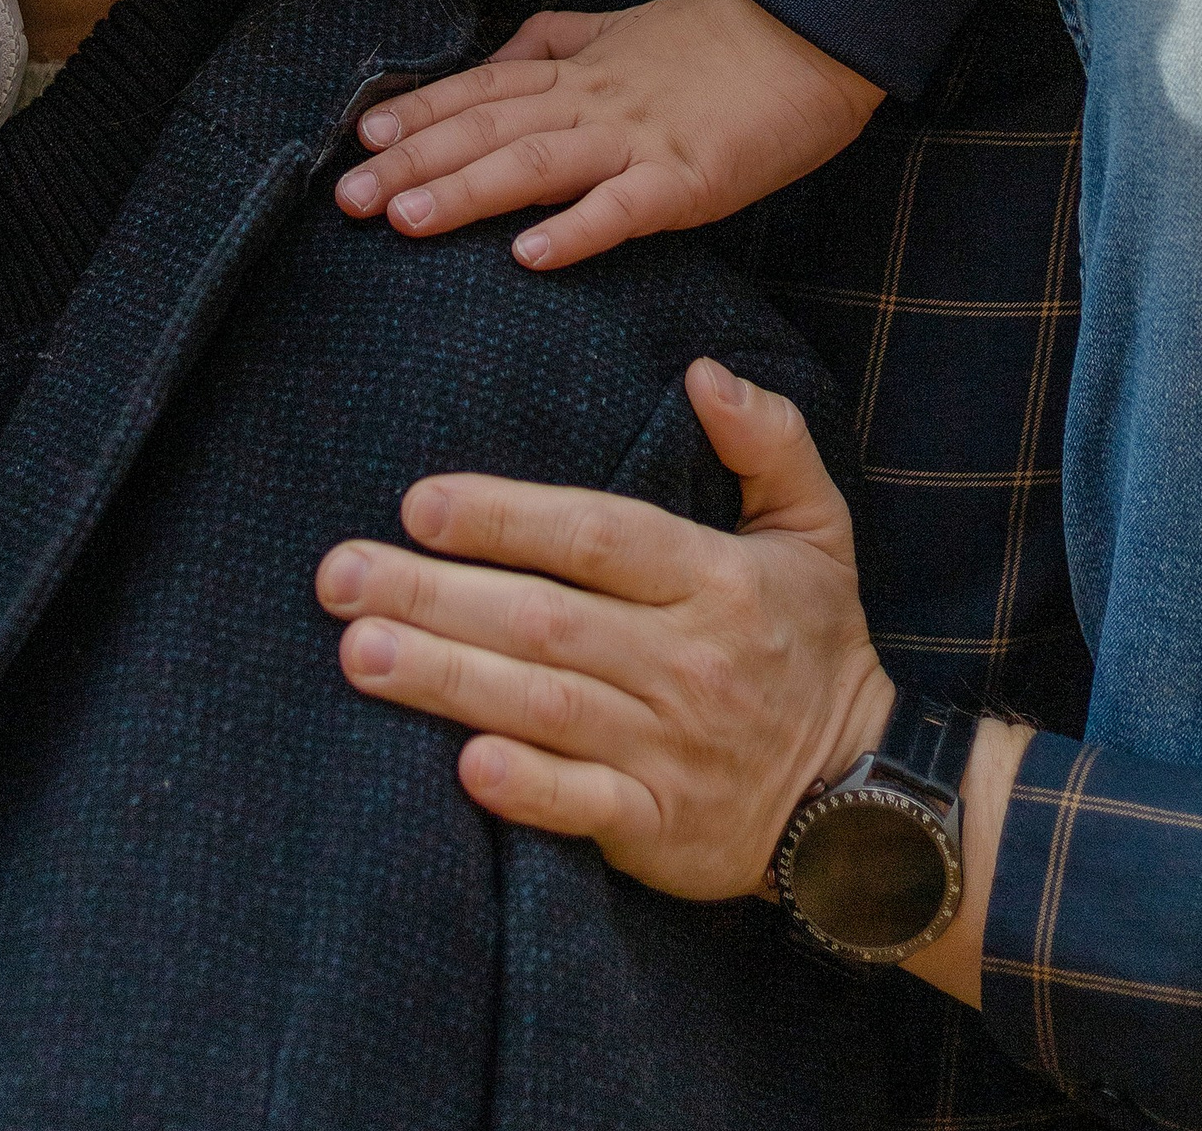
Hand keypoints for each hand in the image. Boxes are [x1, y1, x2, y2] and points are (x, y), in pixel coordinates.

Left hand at [314, 359, 891, 902]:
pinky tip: (462, 765)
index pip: (599, 537)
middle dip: (434, 595)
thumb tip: (703, 372)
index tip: (418, 502)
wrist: (862, 801)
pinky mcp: (662, 830)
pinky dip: (526, 788)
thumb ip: (767, 441)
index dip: (508, 518)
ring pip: (545, 707)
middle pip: (544, 621)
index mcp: (715, 581)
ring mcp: (672, 751)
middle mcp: (688, 662)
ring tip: (356, 652)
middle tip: (338, 576)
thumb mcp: (817, 528)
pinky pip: (585, 807)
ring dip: (445, 680)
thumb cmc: (812, 643)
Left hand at [333, 0, 883, 269]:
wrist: (814, 33)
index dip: (418, 112)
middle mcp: (594, 98)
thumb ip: (560, 39)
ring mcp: (639, 136)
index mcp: (579, 66)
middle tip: (347, 199)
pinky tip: (528, 254)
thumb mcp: (626, 27)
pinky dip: (575, 229)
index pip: (481, 87)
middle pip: (488, 127)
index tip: (358, 139)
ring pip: (536, 162)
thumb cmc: (721, 40)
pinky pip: (623, 207)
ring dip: (466, 191)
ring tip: (405, 222)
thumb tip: (501, 51)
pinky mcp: (690, 177)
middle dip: (413, 163)